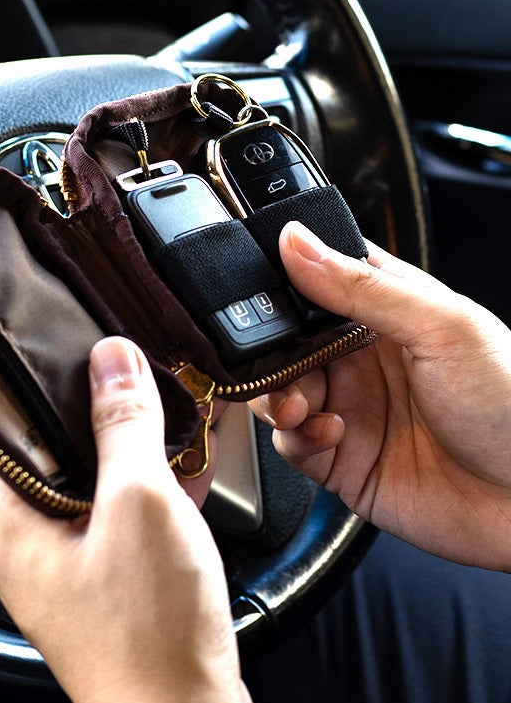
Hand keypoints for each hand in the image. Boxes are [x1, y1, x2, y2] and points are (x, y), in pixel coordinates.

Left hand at [0, 336, 253, 702]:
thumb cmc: (149, 641)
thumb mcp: (140, 504)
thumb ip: (123, 425)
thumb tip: (112, 360)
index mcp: (5, 520)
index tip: (13, 328)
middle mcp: (24, 538)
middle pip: (34, 443)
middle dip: (70, 396)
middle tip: (100, 351)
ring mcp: (66, 559)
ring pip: (84, 474)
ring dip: (117, 436)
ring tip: (150, 391)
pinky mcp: (108, 576)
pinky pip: (119, 508)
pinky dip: (145, 479)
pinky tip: (186, 453)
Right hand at [250, 221, 510, 570]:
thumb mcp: (442, 327)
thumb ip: (363, 286)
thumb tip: (296, 242)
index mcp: (388, 312)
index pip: (316, 281)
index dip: (282, 283)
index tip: (260, 290)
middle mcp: (362, 359)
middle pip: (284, 341)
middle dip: (268, 350)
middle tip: (275, 359)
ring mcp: (350, 409)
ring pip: (277, 391)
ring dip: (275, 395)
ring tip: (297, 404)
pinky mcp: (340, 460)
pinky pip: (290, 444)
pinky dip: (295, 438)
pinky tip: (328, 434)